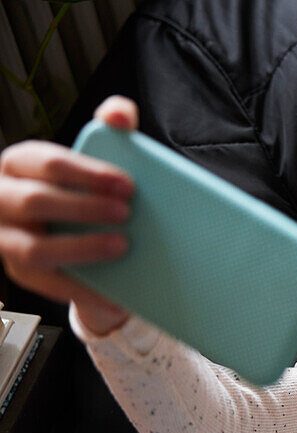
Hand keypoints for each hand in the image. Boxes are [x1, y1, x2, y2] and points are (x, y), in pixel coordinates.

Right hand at [0, 95, 138, 335]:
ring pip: (34, 249)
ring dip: (80, 249)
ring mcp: (5, 238)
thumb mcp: (94, 159)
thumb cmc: (81, 188)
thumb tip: (119, 114)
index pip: (48, 163)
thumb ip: (110, 129)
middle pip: (36, 202)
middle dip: (83, 209)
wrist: (72, 233)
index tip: (127, 185)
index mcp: (20, 163)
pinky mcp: (18, 272)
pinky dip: (83, 291)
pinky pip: (47, 285)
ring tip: (122, 247)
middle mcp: (2, 198)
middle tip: (127, 214)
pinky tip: (115, 296)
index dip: (88, 173)